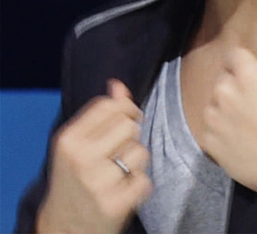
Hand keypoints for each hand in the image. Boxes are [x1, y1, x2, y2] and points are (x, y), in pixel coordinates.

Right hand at [36, 80, 151, 233]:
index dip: (125, 108)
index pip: (110, 105)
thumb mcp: (77, 144)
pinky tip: (124, 191)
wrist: (62, 228)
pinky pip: (145, 180)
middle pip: (129, 124)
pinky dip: (139, 186)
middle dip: (131, 135)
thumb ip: (100, 113)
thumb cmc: (74, 178)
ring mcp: (97, 183)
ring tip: (119, 173)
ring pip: (140, 151)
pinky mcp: (114, 205)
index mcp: (69, 139)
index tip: (126, 119)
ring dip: (135, 162)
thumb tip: (118, 85)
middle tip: (120, 150)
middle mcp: (81, 159)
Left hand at [202, 30, 256, 192]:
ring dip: (224, 106)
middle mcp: (224, 90)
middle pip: (224, 77)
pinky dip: (219, 129)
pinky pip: (209, 126)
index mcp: (246, 74)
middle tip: (254, 102)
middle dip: (235, 83)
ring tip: (245, 122)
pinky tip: (237, 137)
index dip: (246, 64)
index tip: (256, 76)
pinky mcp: (206, 139)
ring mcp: (212, 115)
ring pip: (214, 101)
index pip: (236, 54)